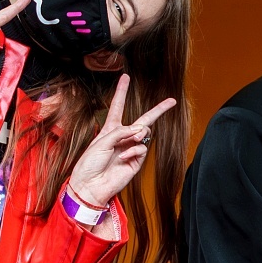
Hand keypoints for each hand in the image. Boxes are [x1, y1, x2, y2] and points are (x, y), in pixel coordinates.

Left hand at [67, 75, 176, 210]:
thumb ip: (120, 131)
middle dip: (158, 110)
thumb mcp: (101, 141)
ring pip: (144, 133)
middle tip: (172, 101)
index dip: (121, 92)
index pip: (118, 106)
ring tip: (130, 140)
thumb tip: (139, 129)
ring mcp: (131, 149)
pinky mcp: (136, 161)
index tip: (126, 77)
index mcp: (110, 129)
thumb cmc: (89, 164)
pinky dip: (134, 150)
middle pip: (143, 119)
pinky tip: (124, 157)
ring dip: (138, 133)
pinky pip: (142, 148)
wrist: (90, 186)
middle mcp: (122, 137)